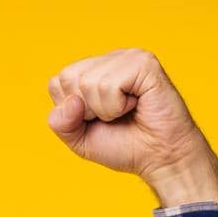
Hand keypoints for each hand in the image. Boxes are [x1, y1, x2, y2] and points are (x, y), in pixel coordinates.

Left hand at [46, 48, 217, 206]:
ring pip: (89, 82)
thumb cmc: (125, 145)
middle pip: (69, 78)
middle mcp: (111, 59)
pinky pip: (109, 85)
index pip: (57, 82)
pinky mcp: (144, 63)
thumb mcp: (79, 138)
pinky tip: (137, 105)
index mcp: (94, 70)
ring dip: (105, 110)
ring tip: (127, 111)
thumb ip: (61, 123)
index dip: (71, 111)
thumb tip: (71, 102)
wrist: (160, 158)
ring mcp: (129, 58)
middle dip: (86, 110)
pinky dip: (117, 106)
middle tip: (113, 116)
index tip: (97, 119)